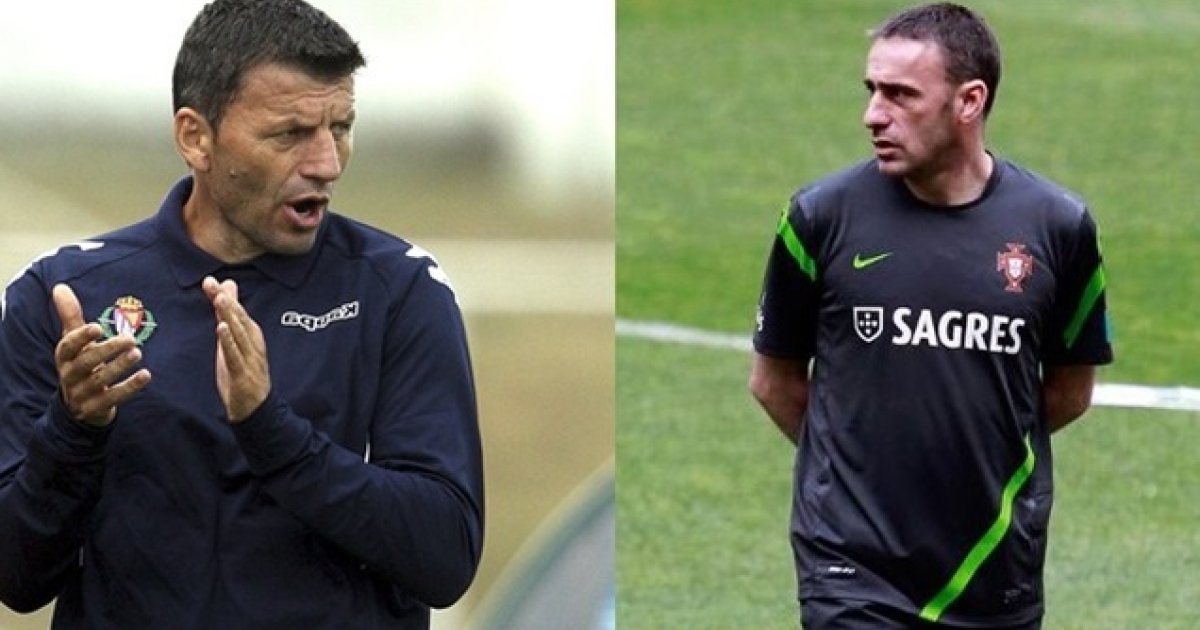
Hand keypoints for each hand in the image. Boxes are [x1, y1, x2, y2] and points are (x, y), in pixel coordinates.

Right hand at [52, 284, 151, 426]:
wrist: (78, 406)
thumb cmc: (80, 364)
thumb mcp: (73, 341)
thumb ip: (70, 315)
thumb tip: (60, 286)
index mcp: (65, 357)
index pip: (68, 347)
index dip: (81, 337)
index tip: (97, 327)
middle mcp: (70, 375)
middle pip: (87, 363)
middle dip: (107, 350)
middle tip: (130, 338)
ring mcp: (82, 394)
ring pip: (100, 381)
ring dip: (120, 367)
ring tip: (137, 353)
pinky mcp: (96, 408)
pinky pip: (113, 398)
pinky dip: (130, 387)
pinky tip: (146, 375)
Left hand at [202, 276, 269, 422]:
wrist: (255, 407)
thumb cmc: (243, 371)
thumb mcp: (234, 340)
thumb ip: (228, 314)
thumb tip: (226, 287)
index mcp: (251, 334)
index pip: (236, 311)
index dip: (224, 296)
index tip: (210, 281)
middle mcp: (253, 343)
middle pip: (238, 318)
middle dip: (226, 300)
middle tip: (213, 284)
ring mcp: (249, 358)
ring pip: (239, 333)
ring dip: (230, 315)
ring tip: (220, 299)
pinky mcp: (242, 373)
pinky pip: (235, 354)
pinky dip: (229, 341)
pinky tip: (222, 328)